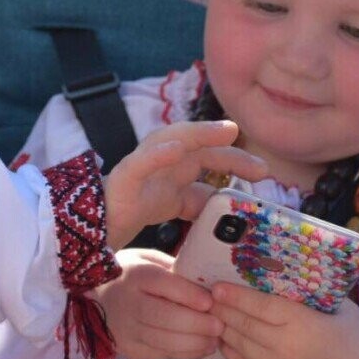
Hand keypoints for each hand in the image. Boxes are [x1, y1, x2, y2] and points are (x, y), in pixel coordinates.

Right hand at [96, 250, 221, 358]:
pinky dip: (186, 354)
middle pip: (164, 317)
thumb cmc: (130, 275)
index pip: (164, 284)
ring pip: (164, 340)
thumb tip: (208, 280)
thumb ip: (174, 268)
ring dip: (195, 343)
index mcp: (135, 275)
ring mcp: (127, 330)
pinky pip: (162, 354)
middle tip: (220, 325)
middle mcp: (128, 303)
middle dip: (196, 324)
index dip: (189, 294)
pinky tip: (202, 348)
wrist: (95, 298)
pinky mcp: (130, 349)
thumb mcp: (148, 260)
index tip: (211, 301)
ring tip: (215, 340)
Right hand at [103, 120, 265, 250]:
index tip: (263, 172)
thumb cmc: (134, 208)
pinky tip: (175, 151)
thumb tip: (228, 201)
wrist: (96, 225)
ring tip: (225, 132)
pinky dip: (157, 154)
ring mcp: (143, 165)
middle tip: (260, 167)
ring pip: (171, 139)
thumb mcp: (176, 205)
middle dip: (229, 152)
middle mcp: (162, 158)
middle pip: (199, 146)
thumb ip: (199, 199)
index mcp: (176, 165)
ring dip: (199, 133)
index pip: (210, 156)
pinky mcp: (123, 177)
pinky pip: (140, 162)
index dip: (236, 160)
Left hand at [210, 282, 358, 358]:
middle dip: (222, 308)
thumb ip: (319, 295)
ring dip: (222, 326)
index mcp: (303, 325)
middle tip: (207, 294)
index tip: (218, 286)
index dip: (237, 296)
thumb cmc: (353, 346)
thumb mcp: (346, 313)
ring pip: (238, 342)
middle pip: (244, 323)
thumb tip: (292, 273)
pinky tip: (222, 335)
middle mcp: (283, 347)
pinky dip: (228, 347)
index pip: (261, 307)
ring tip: (210, 311)